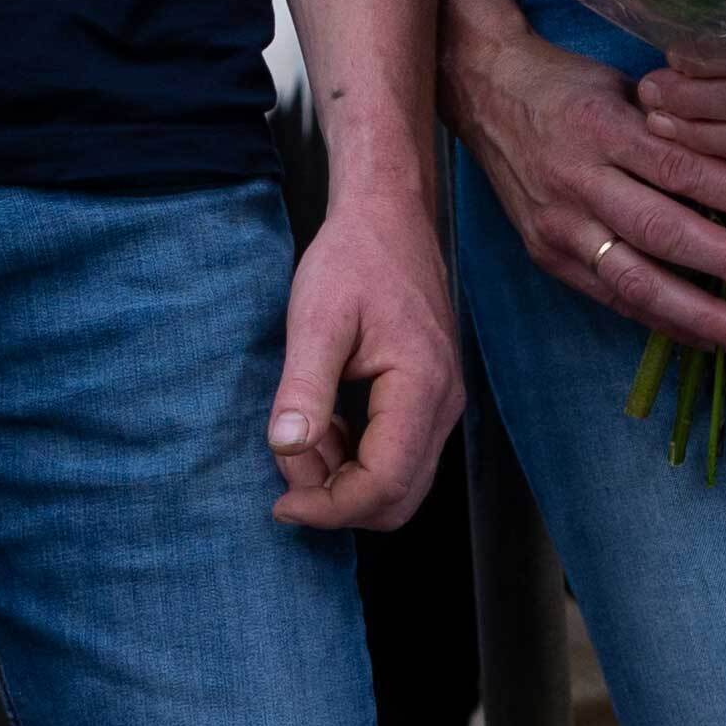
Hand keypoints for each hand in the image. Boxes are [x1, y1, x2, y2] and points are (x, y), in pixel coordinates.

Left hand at [270, 175, 458, 531]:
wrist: (388, 218)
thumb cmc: (354, 258)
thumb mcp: (316, 317)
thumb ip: (304, 388)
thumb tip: (286, 449)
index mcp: (421, 388)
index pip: (385, 484)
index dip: (331, 508)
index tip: (281, 503)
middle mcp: (443, 405)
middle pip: (399, 498)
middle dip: (338, 502)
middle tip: (287, 472)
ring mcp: (441, 404)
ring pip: (400, 483)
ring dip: (345, 481)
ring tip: (301, 439)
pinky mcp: (428, 399)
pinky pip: (399, 456)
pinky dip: (356, 461)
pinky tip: (323, 427)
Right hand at [448, 12, 725, 357]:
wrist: (484, 93)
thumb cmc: (569, 86)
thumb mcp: (624, 85)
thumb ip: (677, 125)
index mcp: (601, 127)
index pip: (676, 165)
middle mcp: (577, 180)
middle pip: (659, 230)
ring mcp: (558, 224)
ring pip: (633, 278)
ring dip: (698, 314)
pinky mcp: (547, 254)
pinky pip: (610, 296)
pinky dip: (661, 320)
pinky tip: (704, 338)